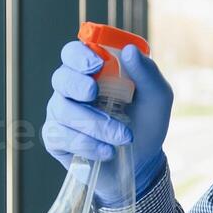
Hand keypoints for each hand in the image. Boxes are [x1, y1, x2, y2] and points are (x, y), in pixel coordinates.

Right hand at [43, 40, 172, 203]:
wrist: (142, 161)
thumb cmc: (147, 122)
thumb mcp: (157, 97)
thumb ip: (147, 73)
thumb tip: (130, 50)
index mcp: (93, 71)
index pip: (73, 53)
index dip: (79, 55)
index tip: (96, 64)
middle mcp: (72, 88)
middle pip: (61, 78)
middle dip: (77, 85)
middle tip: (95, 93)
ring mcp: (61, 113)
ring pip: (63, 110)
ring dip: (94, 124)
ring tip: (122, 137)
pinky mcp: (56, 138)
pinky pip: (59, 136)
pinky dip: (85, 144)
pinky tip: (106, 152)